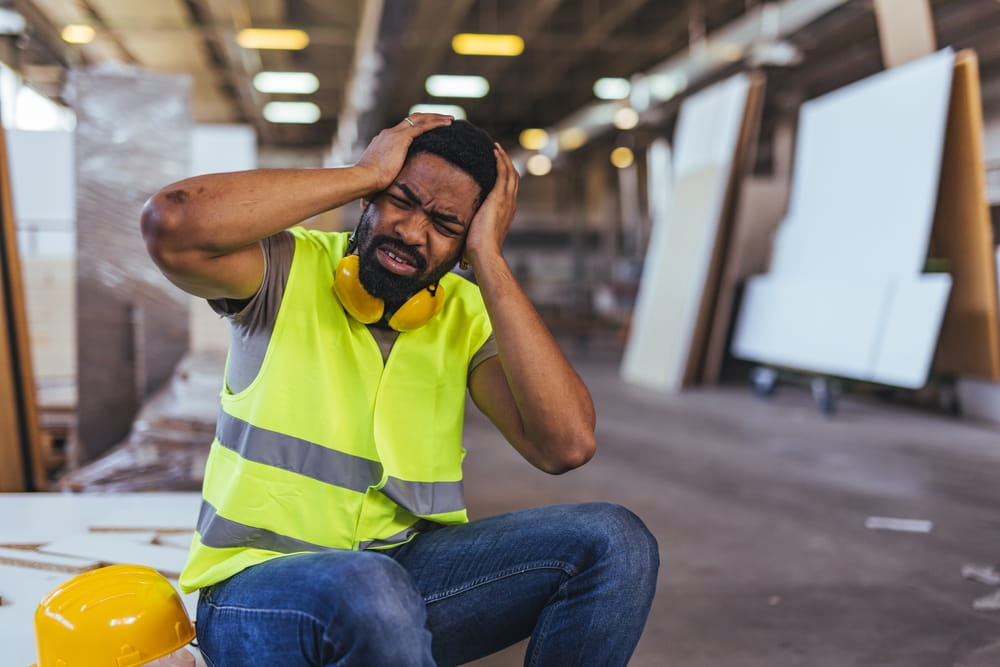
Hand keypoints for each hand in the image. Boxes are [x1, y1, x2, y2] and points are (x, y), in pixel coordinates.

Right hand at [355, 113, 452, 192]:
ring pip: (419, 119)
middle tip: (443, 120)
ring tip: (450, 119)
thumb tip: (366, 206)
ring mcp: (394, 134)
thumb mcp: (375, 184)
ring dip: (435, 118)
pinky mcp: (400, 138)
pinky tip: (448, 123)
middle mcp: (388, 134)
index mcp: (382, 143)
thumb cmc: (366, 186)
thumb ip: (376, 189)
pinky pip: (422, 126)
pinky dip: (436, 123)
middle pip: (412, 120)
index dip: (415, 129)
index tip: (427, 131)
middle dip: (428, 118)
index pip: (402, 131)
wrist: (362, 180)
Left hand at [464, 143, 518, 266]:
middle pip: (512, 177)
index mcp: (506, 212)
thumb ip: (470, 229)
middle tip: (496, 151)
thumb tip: (457, 233)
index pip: (508, 189)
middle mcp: (510, 204)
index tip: (495, 167)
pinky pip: (503, 172)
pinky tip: (493, 150)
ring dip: (503, 157)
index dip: (504, 177)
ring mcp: (507, 200)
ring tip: (495, 147)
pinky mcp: (500, 196)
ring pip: (510, 171)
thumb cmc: (478, 250)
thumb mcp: (475, 235)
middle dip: (505, 163)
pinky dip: (500, 160)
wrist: (485, 253)